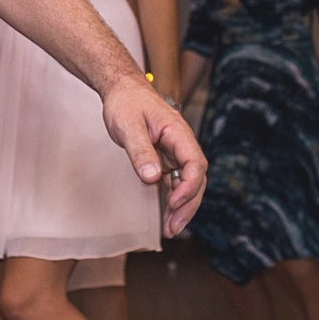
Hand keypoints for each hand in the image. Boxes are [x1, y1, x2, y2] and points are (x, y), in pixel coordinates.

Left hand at [101, 72, 206, 236]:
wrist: (122, 90)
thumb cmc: (126, 102)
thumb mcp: (128, 126)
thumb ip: (140, 151)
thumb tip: (152, 178)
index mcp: (178, 133)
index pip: (195, 163)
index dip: (189, 186)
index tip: (174, 203)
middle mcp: (181, 144)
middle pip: (196, 178)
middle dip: (188, 205)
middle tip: (174, 228)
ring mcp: (174, 152)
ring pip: (187, 183)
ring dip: (181, 206)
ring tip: (171, 229)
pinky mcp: (165, 158)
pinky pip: (174, 181)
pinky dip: (172, 199)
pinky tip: (167, 215)